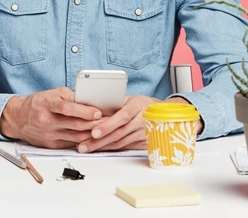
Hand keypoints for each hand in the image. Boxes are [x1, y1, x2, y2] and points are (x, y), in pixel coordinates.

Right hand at [0, 87, 102, 147]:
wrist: (18, 118)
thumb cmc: (38, 103)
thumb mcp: (52, 94)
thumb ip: (70, 97)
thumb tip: (90, 101)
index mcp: (47, 105)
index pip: (67, 108)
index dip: (84, 111)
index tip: (98, 112)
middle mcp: (48, 121)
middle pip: (75, 125)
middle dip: (95, 124)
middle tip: (110, 122)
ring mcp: (50, 135)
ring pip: (76, 137)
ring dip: (93, 134)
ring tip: (106, 130)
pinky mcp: (52, 145)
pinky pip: (72, 144)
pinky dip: (85, 141)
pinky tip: (94, 138)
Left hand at [76, 96, 202, 152]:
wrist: (163, 113)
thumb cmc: (140, 103)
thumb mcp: (128, 98)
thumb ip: (113, 102)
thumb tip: (91, 106)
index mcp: (138, 106)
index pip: (122, 116)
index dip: (108, 125)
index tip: (94, 132)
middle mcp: (143, 121)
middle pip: (120, 132)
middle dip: (100, 140)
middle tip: (84, 145)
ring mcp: (145, 133)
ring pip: (121, 142)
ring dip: (102, 146)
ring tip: (86, 148)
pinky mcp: (144, 142)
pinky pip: (125, 146)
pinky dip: (111, 148)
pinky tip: (99, 149)